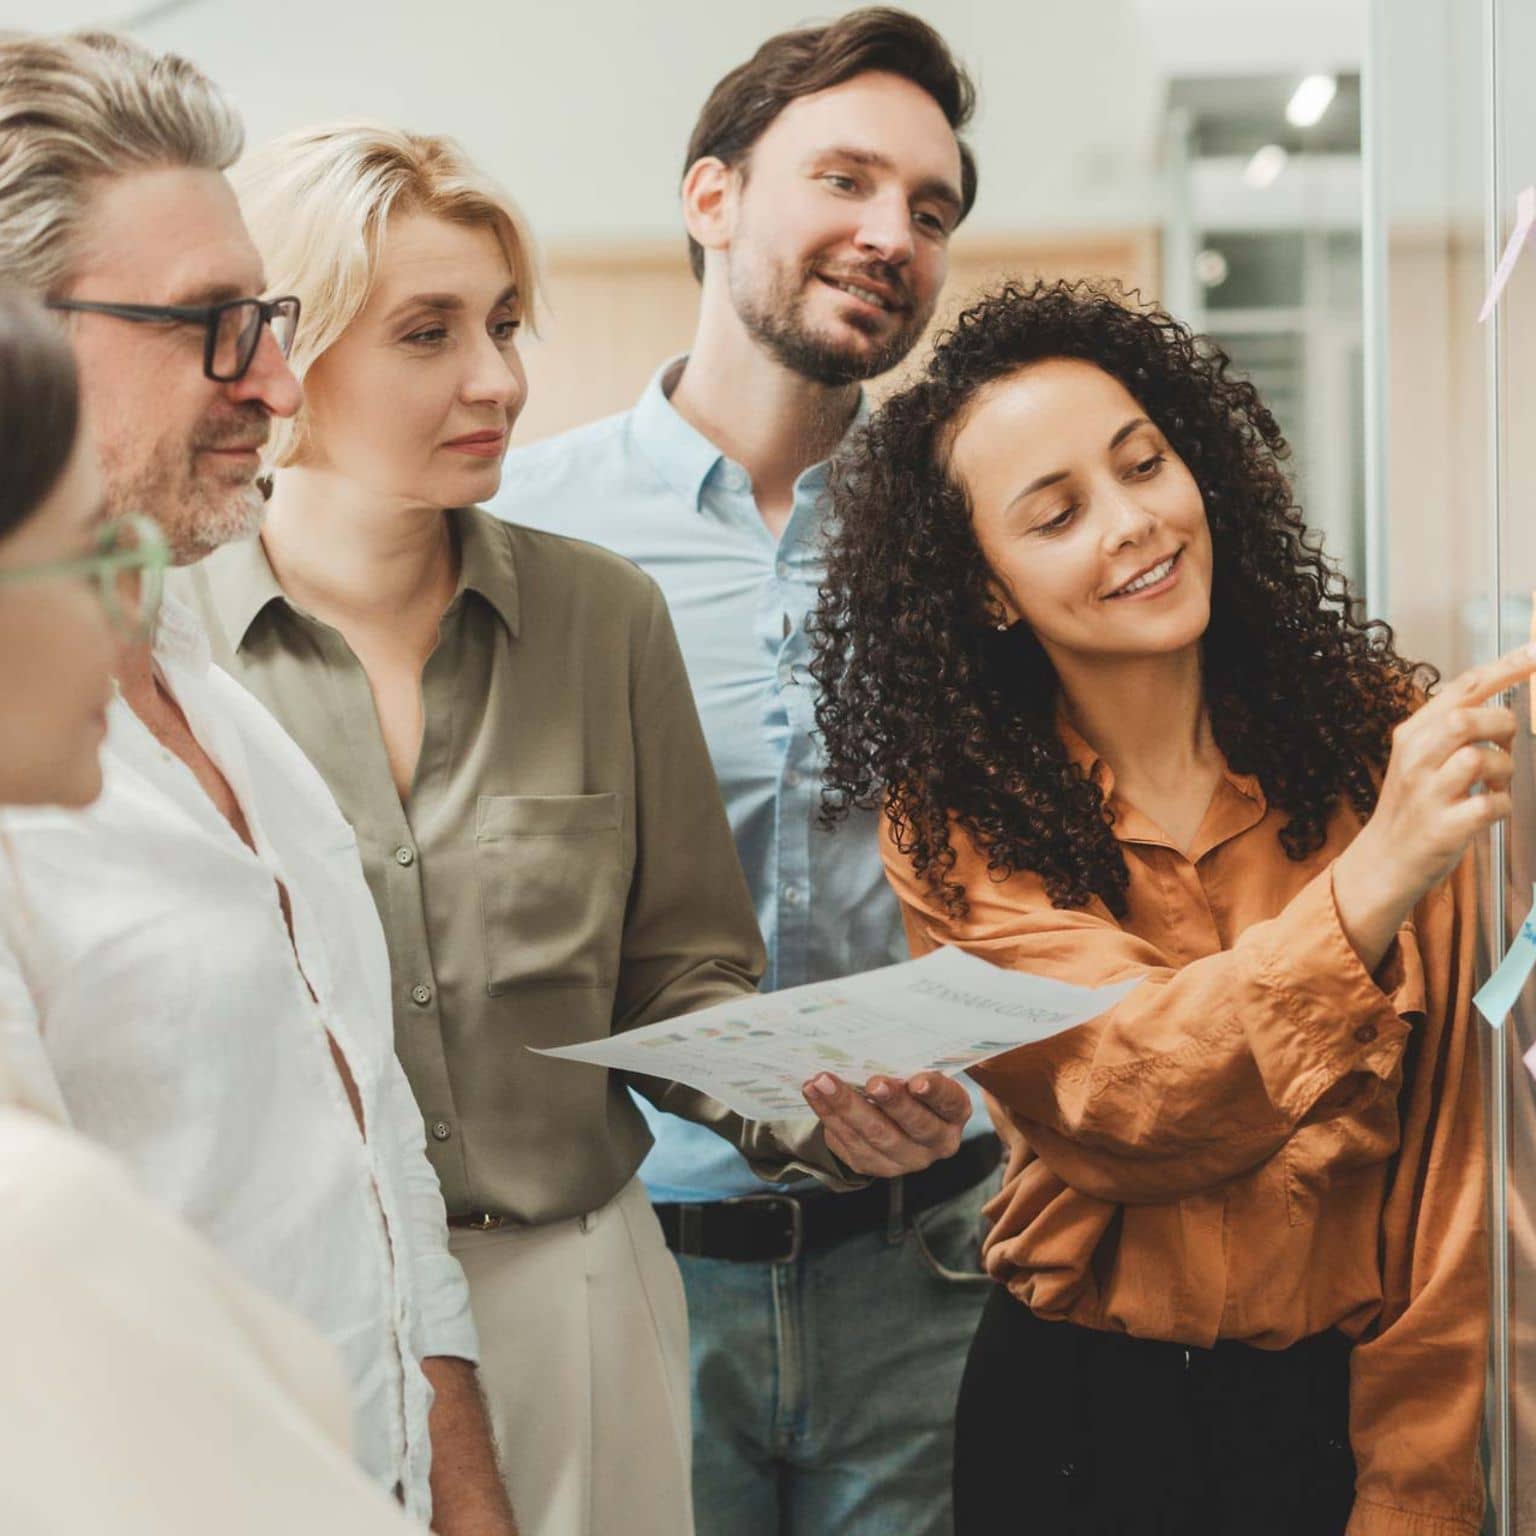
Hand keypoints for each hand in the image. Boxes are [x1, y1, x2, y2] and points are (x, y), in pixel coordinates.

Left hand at [801, 1071, 970, 1176]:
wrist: (890, 1118)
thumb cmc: (908, 1084)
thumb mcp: (920, 1072)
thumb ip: (911, 1062)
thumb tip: (884, 1038)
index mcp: (953, 1114)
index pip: (950, 1102)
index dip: (935, 1092)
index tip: (917, 1080)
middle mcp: (934, 1143)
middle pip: (914, 1125)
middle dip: (891, 1102)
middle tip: (872, 1083)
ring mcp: (902, 1159)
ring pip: (874, 1135)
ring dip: (846, 1106)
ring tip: (824, 1082)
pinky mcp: (871, 1165)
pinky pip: (847, 1141)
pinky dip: (828, 1114)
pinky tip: (814, 1093)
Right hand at [1334, 642, 1533, 966]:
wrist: (1384, 861)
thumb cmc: (1411, 806)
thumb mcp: (1420, 757)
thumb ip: (1452, 728)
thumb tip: (1503, 704)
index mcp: (1411, 734)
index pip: (1462, 688)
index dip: (1506, 667)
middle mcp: (1415, 759)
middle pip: (1468, 718)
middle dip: (1502, 726)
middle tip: (1506, 743)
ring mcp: (1427, 793)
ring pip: (1481, 758)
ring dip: (1504, 770)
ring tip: (1495, 783)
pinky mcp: (1443, 826)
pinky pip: (1492, 805)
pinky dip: (1502, 805)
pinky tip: (1490, 809)